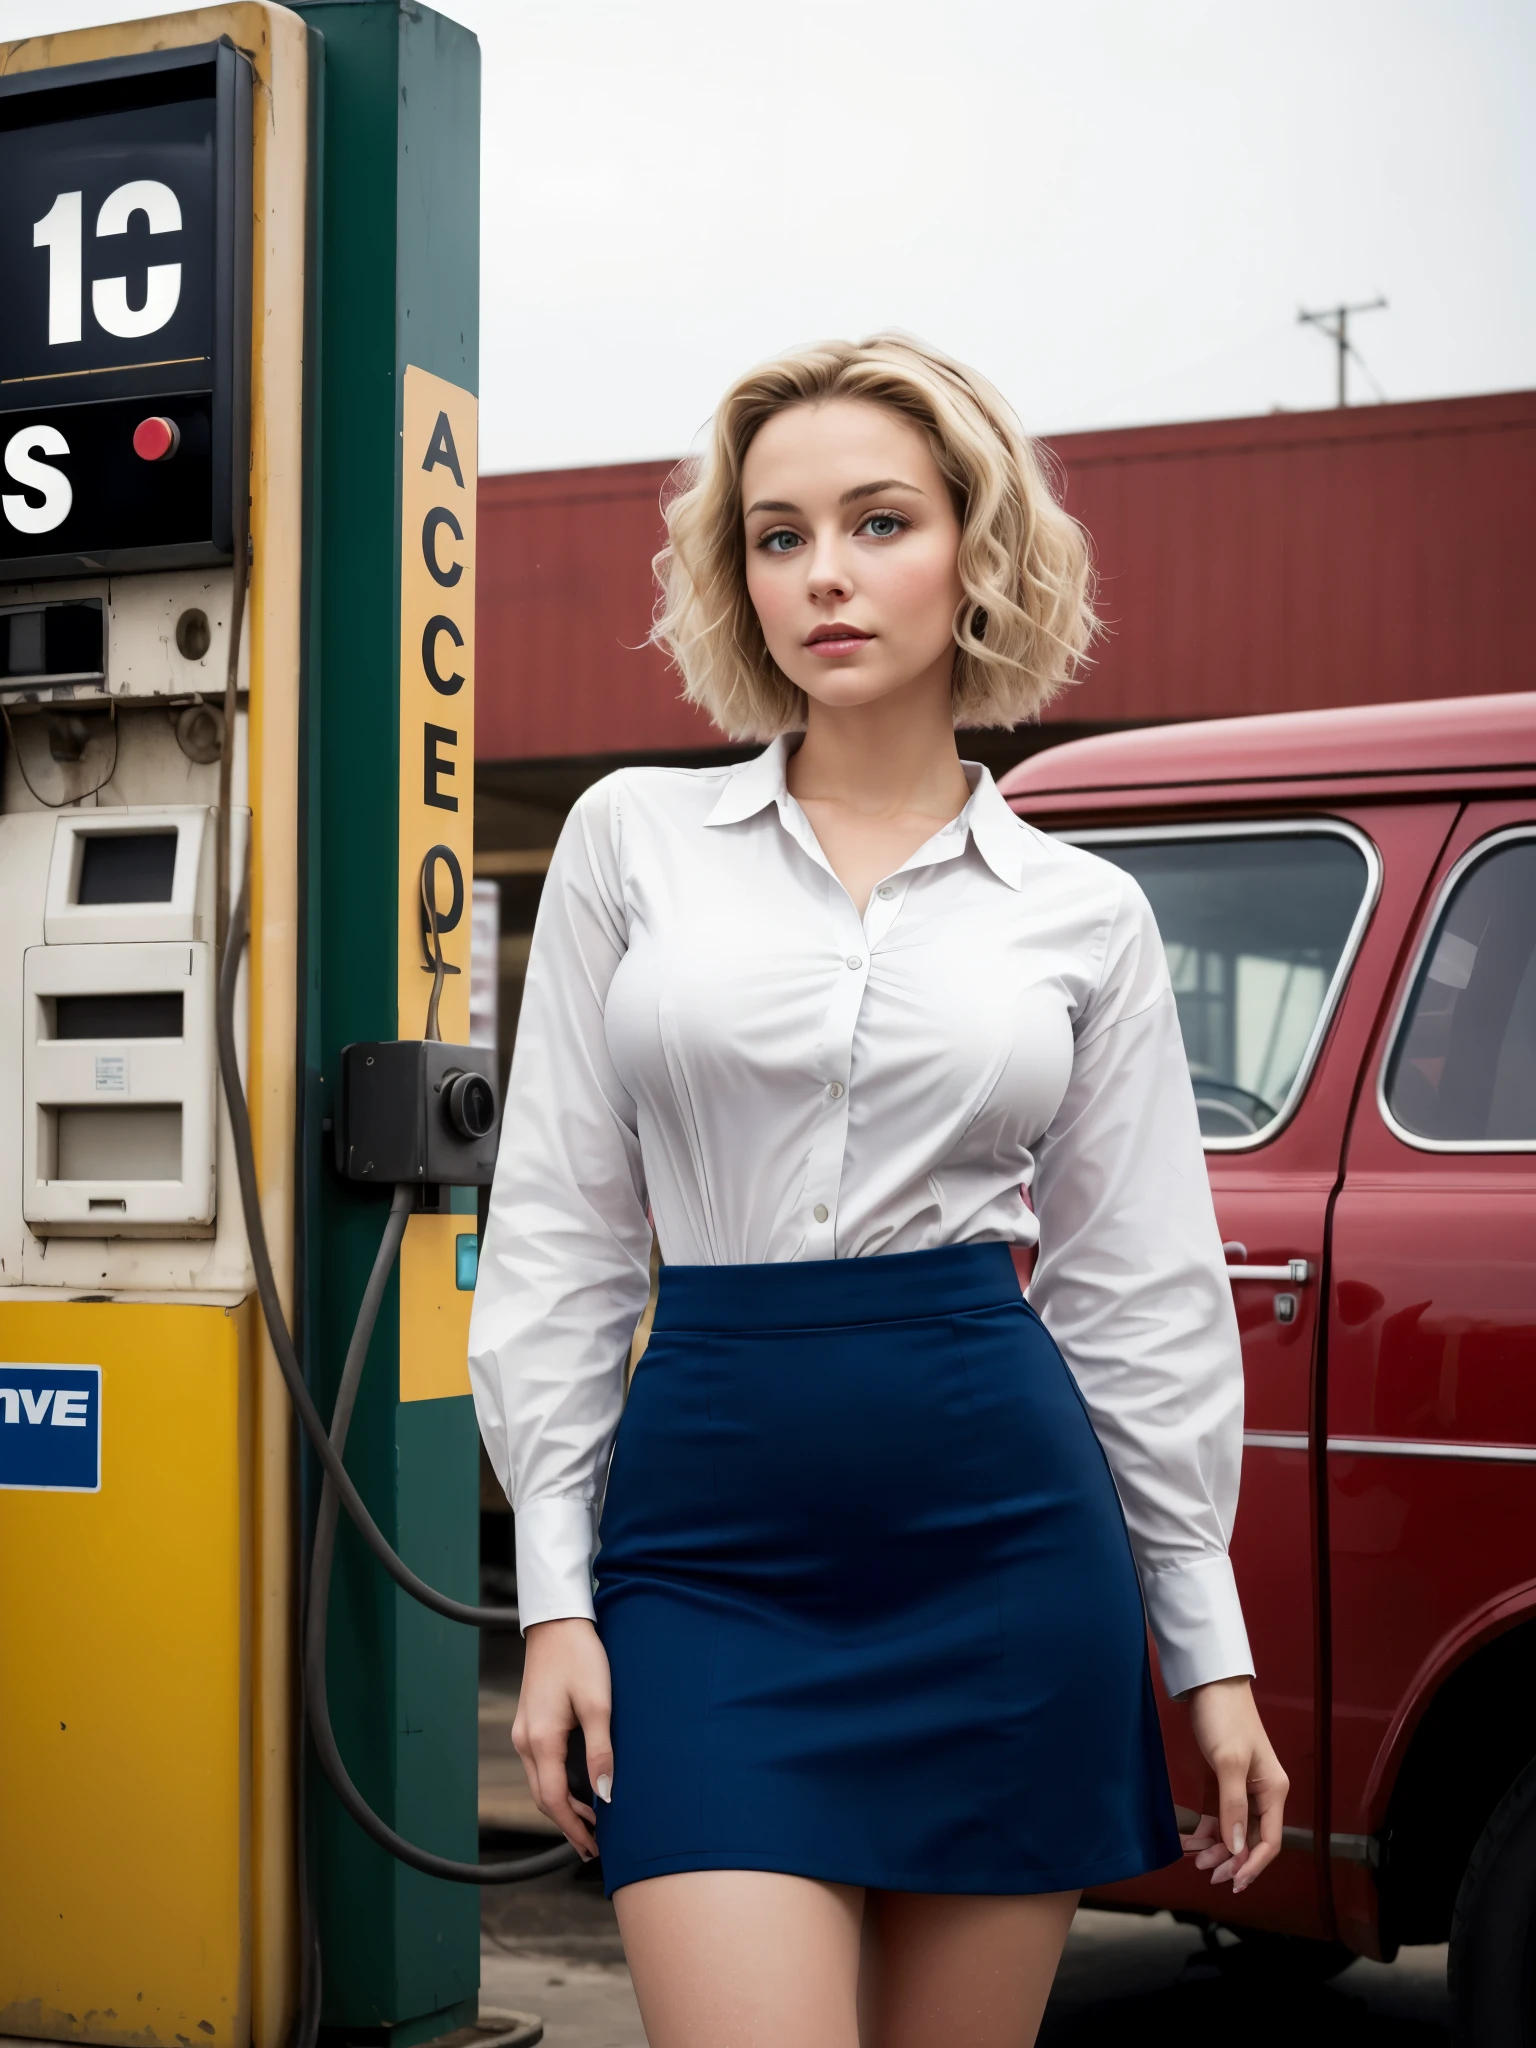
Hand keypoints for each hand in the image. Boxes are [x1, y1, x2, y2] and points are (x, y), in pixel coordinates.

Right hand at [511, 1616, 613, 1859]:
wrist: (558, 1622)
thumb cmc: (580, 1657)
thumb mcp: (599, 1704)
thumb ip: (601, 1752)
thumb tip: (606, 1796)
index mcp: (541, 1740)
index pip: (554, 1800)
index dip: (574, 1829)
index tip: (593, 1849)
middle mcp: (525, 1741)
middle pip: (543, 1797)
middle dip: (567, 1824)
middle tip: (594, 1845)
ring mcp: (523, 1731)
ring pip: (540, 1782)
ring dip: (562, 1806)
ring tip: (590, 1823)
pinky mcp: (529, 1723)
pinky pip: (540, 1765)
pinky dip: (556, 1785)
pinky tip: (576, 1788)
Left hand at [1180, 1675, 1287, 1894]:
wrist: (1210, 1683)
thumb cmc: (1225, 1717)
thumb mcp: (1229, 1762)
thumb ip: (1233, 1807)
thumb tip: (1238, 1848)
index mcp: (1274, 1790)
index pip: (1270, 1841)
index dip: (1253, 1865)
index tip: (1231, 1882)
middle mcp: (1262, 1793)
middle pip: (1251, 1839)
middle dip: (1230, 1859)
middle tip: (1205, 1872)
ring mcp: (1243, 1787)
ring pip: (1234, 1830)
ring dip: (1216, 1847)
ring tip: (1193, 1857)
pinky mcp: (1225, 1780)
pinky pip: (1219, 1815)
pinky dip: (1206, 1829)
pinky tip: (1188, 1839)